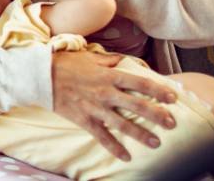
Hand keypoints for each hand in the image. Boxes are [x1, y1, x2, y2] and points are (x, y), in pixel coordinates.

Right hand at [52, 52, 177, 160]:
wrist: (41, 76)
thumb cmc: (67, 64)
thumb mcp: (91, 56)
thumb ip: (112, 60)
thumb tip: (129, 62)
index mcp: (109, 75)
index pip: (140, 83)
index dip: (158, 91)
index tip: (172, 98)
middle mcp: (106, 93)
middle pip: (136, 105)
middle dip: (157, 115)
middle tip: (172, 123)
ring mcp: (95, 108)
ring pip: (123, 124)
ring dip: (141, 134)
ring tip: (156, 143)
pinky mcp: (84, 120)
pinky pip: (102, 137)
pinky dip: (114, 148)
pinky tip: (126, 157)